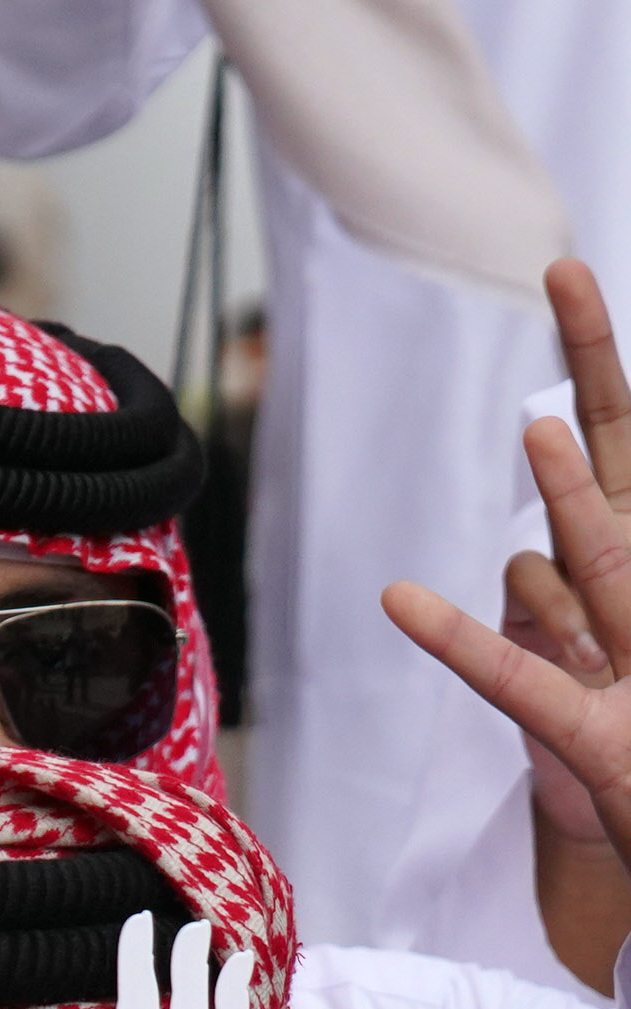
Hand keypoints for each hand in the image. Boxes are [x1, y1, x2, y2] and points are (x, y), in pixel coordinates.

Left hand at [383, 258, 630, 866]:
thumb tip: (521, 547)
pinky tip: (401, 601)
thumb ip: (556, 607)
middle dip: (600, 370)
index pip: (628, 449)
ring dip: (573, 496)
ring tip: (536, 426)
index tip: (567, 278)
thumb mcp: (584, 673)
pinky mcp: (604, 737)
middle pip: (630, 469)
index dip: (599, 369)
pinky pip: (523, 681)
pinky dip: (463, 642)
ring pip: (603, 557)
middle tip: (566, 271)